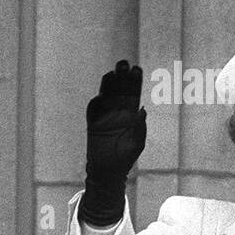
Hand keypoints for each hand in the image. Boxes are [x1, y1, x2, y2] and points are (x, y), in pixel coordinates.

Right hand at [79, 60, 146, 226]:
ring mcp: (104, 116)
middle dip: (122, 77)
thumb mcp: (137, 143)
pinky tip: (101, 95)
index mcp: (131, 114)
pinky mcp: (93, 123)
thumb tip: (141, 110)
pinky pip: (94, 110)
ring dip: (109, 84)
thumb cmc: (126, 157)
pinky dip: (97, 103)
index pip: (134, 93)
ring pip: (106, 96)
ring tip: (112, 72)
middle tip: (124, 63)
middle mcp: (118, 112)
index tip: (137, 69)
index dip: (135, 81)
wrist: (109, 170)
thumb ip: (140, 127)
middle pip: (120, 91)